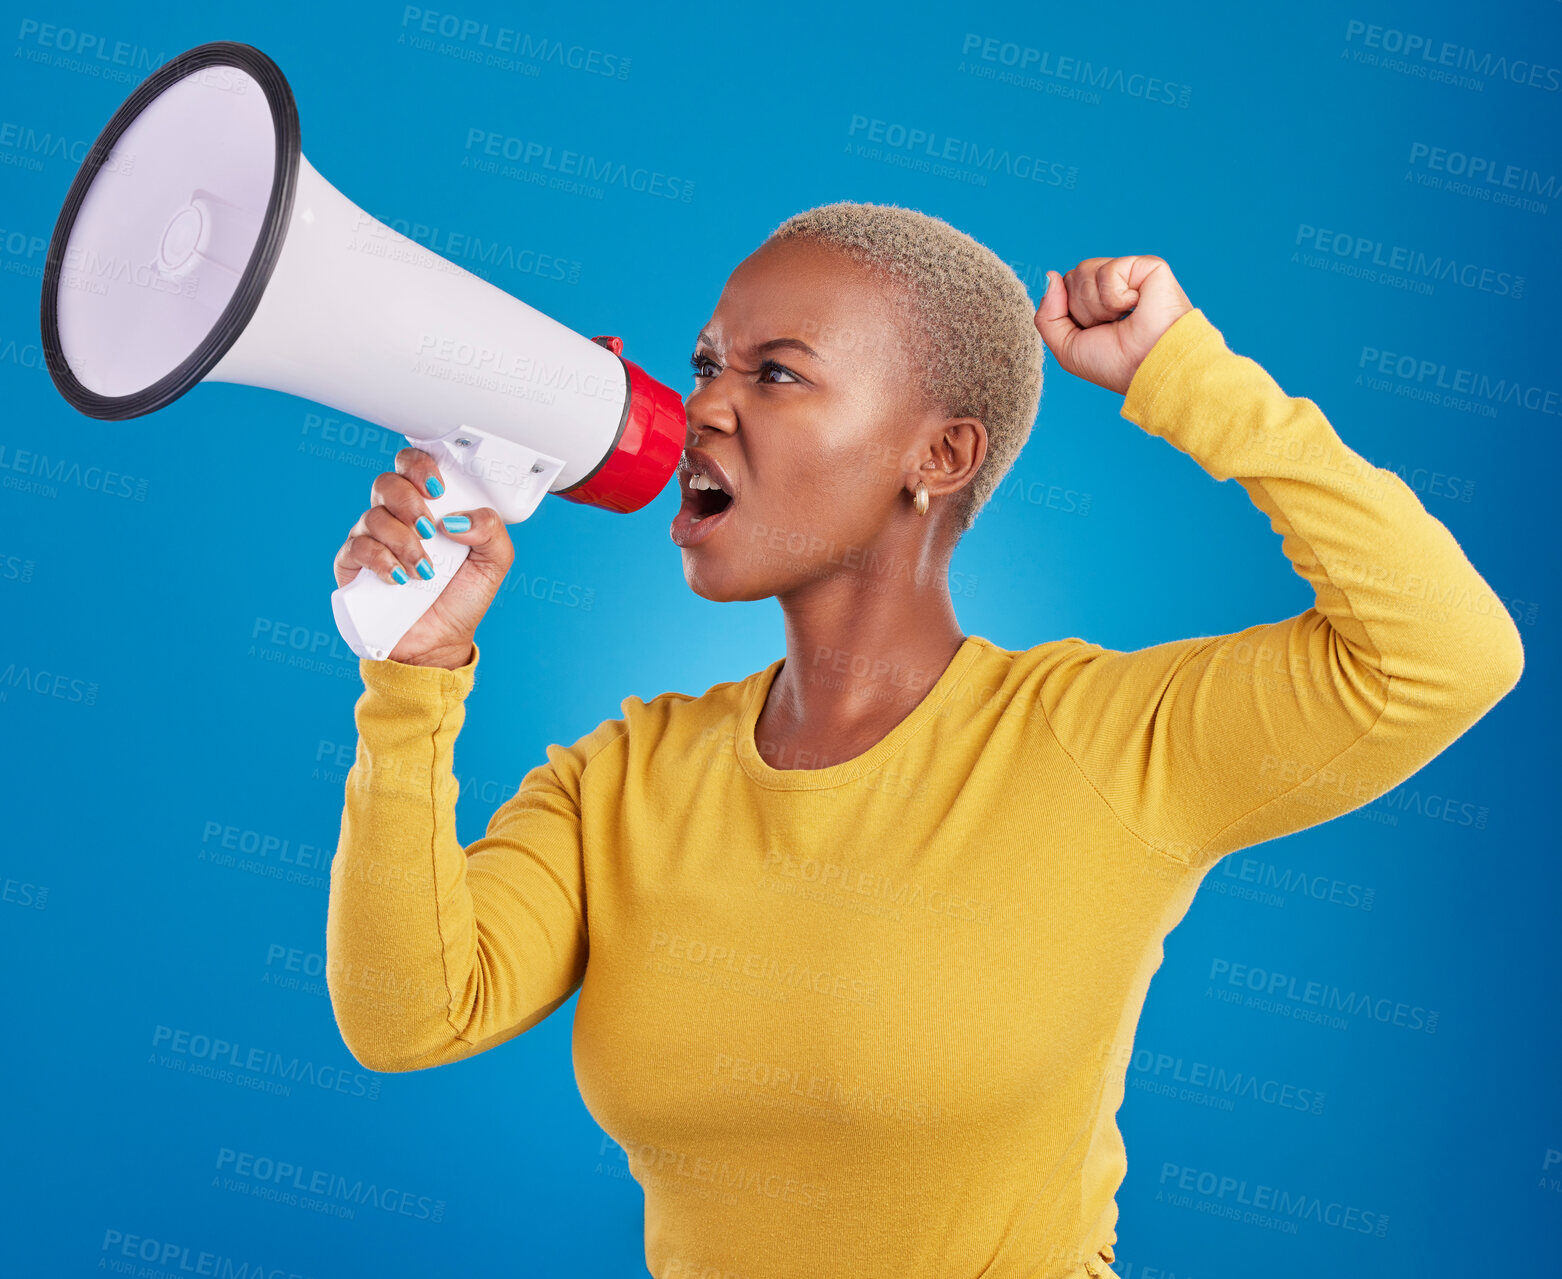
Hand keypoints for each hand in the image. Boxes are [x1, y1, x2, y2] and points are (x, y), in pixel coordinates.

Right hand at [332, 447, 514, 668]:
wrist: (439, 642)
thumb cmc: (462, 598)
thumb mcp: (494, 562)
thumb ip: (490, 530)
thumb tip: (458, 519)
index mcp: (429, 506)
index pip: (412, 465)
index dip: (420, 466)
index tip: (438, 489)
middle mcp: (396, 516)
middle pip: (387, 483)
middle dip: (410, 504)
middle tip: (430, 531)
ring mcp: (372, 538)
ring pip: (374, 516)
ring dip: (403, 542)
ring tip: (425, 571)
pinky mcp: (352, 564)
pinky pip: (357, 547)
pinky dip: (382, 561)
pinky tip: (400, 579)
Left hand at [1034, 256, 1193, 395]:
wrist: (1148, 367)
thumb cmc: (1114, 364)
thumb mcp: (1067, 347)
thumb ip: (1048, 315)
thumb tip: (1051, 275)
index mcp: (1097, 304)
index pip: (1064, 288)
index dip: (1068, 313)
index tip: (1093, 332)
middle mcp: (1113, 287)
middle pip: (1071, 278)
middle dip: (1082, 310)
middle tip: (1110, 327)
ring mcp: (1130, 274)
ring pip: (1083, 271)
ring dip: (1097, 305)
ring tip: (1122, 318)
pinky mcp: (1146, 266)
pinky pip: (1107, 271)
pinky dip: (1114, 296)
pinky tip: (1135, 305)